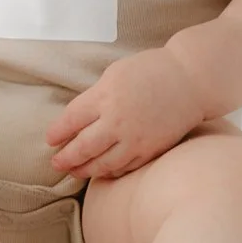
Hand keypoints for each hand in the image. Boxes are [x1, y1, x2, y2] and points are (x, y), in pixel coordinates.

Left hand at [45, 48, 207, 180]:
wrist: (190, 79)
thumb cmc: (151, 70)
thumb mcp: (114, 74)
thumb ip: (95, 97)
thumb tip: (78, 119)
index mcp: (104, 96)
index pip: (71, 120)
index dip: (58, 133)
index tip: (50, 140)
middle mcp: (117, 121)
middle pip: (82, 147)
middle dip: (66, 158)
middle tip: (56, 163)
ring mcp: (135, 139)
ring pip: (102, 163)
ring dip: (85, 170)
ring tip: (75, 171)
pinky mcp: (151, 150)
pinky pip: (125, 167)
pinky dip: (111, 172)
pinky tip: (103, 171)